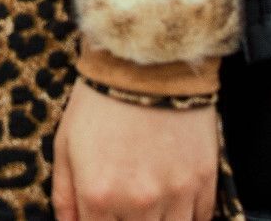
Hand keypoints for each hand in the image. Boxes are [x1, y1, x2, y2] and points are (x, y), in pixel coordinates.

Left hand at [52, 80, 218, 220]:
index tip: (101, 216)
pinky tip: (173, 200)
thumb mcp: (65, 143)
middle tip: (126, 208)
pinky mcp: (205, 184)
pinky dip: (188, 217)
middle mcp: (139, 203)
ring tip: (148, 202)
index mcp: (99, 194)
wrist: (145, 64)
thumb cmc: (98, 102)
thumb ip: (64, 194)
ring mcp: (176, 196)